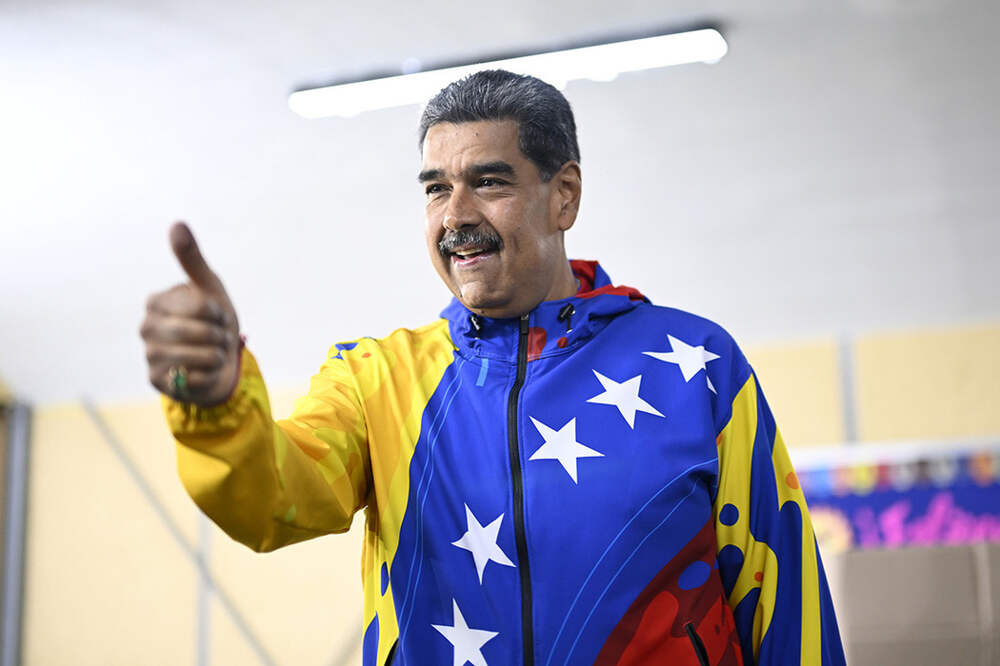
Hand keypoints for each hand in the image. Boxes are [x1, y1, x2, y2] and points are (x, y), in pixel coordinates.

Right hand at [140, 222, 240, 405]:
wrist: (218, 362)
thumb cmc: (213, 320)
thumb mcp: (209, 288)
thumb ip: (192, 259)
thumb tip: (177, 223)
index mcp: (156, 302)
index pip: (200, 307)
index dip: (218, 314)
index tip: (216, 316)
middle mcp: (146, 327)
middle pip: (200, 333)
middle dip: (219, 336)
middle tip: (217, 337)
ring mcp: (149, 355)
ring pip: (200, 357)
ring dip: (217, 356)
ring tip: (212, 353)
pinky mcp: (156, 380)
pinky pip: (196, 380)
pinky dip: (209, 376)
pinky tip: (202, 372)